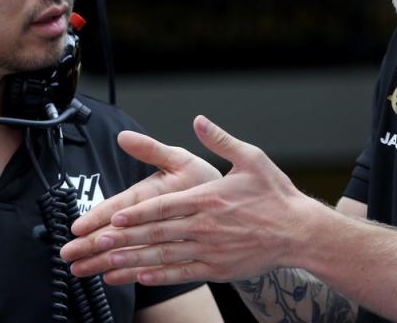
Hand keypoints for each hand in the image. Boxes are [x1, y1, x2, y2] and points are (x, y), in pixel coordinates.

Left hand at [63, 115, 313, 285]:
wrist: (300, 231)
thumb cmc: (275, 193)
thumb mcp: (251, 158)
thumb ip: (220, 140)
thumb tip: (199, 120)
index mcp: (209, 198)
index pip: (166, 206)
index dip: (138, 213)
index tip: (115, 218)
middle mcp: (205, 226)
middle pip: (158, 233)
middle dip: (125, 240)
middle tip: (97, 244)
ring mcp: (210, 250)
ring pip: (165, 256)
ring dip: (133, 260)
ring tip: (107, 264)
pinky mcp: (217, 268)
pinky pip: (182, 274)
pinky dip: (159, 276)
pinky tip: (139, 277)